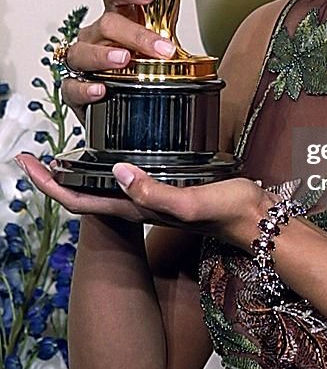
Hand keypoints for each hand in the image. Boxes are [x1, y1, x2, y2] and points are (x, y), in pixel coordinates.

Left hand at [16, 154, 271, 250]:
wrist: (256, 220)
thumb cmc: (228, 211)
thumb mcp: (191, 201)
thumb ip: (156, 192)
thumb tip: (118, 171)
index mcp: (136, 209)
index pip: (79, 201)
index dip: (49, 183)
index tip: (27, 161)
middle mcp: (136, 206)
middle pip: (83, 194)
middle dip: (55, 176)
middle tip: (35, 153)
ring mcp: (150, 198)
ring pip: (102, 186)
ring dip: (77, 171)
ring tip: (64, 148)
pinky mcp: (165, 188)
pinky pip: (125, 176)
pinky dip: (107, 164)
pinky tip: (115, 148)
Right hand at [61, 0, 176, 120]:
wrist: (123, 103)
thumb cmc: (139, 69)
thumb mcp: (157, 53)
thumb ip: (170, 45)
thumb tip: (207, 54)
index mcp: (117, 20)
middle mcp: (96, 36)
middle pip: (108, 24)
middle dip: (137, 34)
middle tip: (161, 49)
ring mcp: (83, 60)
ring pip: (83, 51)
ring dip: (104, 54)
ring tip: (123, 59)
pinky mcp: (74, 89)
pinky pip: (71, 85)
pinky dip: (84, 87)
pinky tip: (100, 89)